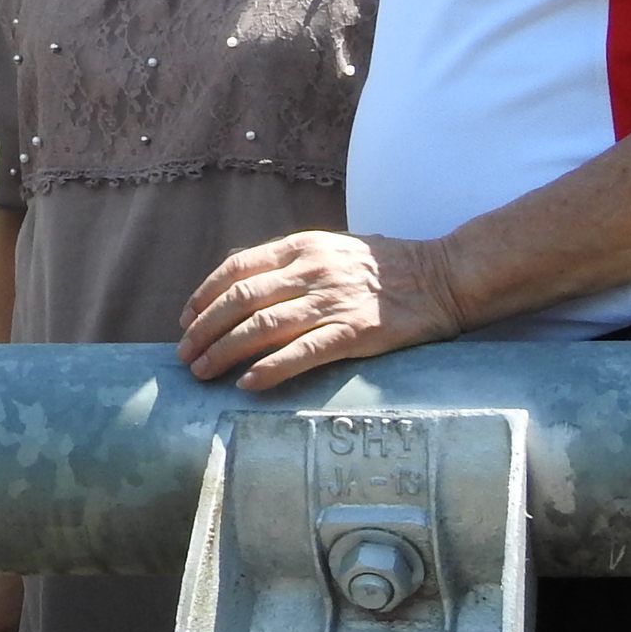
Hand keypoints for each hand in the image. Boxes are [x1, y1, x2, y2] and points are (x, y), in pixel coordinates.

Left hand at [177, 229, 471, 390]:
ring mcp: (334, 302)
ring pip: (263, 328)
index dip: (203, 296)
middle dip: (204, 330)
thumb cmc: (387, 266)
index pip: (236, 269)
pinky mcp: (358, 333)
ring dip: (224, 352)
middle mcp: (312, 271)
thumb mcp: (331, 247)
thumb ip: (290, 261)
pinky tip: (247, 384)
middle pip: (240, 301)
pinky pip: (304, 353)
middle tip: (185, 355)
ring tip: (202, 372)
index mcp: (302, 247)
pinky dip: (270, 369)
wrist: (446, 275)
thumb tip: (242, 275)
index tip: (186, 320)